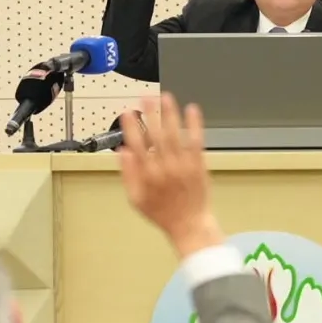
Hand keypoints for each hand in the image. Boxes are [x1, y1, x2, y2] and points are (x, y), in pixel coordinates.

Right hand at [117, 93, 221, 257]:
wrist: (190, 224)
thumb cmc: (162, 214)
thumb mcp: (136, 199)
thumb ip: (128, 175)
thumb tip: (123, 152)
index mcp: (147, 176)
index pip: (136, 145)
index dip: (131, 128)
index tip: (128, 113)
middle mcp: (165, 168)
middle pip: (156, 136)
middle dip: (150, 115)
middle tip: (146, 98)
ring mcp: (183, 166)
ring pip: (175, 135)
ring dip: (170, 114)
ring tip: (166, 98)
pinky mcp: (198, 165)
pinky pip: (196, 141)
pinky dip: (194, 124)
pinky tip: (192, 110)